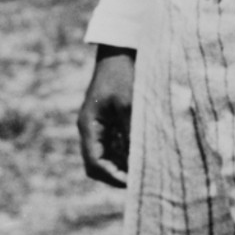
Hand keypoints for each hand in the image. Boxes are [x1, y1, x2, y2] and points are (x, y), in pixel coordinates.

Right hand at [77, 45, 135, 187]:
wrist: (119, 52)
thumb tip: (138, 158)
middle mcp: (91, 129)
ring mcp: (99, 125)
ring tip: (145, 168)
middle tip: (140, 179)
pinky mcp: (109, 120)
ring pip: (107, 155)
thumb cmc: (121, 75)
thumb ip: (130, 131)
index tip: (132, 182)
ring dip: (123, 163)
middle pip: (98, 163)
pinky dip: (127, 151)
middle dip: (117, 173)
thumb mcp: (128, 103)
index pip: (94, 163)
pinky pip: (115, 143)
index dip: (112, 176)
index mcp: (89, 126)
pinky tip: (143, 152)